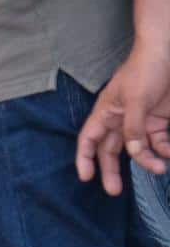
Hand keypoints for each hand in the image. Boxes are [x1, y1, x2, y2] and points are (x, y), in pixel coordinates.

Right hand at [77, 41, 169, 195]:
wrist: (168, 55)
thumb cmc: (144, 71)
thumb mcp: (135, 99)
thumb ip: (133, 128)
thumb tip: (133, 153)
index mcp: (106, 112)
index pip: (89, 138)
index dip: (84, 157)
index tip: (86, 177)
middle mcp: (120, 119)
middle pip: (110, 149)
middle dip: (111, 170)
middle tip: (113, 191)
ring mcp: (140, 121)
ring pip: (137, 149)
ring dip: (146, 161)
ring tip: (159, 169)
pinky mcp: (159, 122)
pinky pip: (158, 143)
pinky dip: (164, 151)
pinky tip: (169, 153)